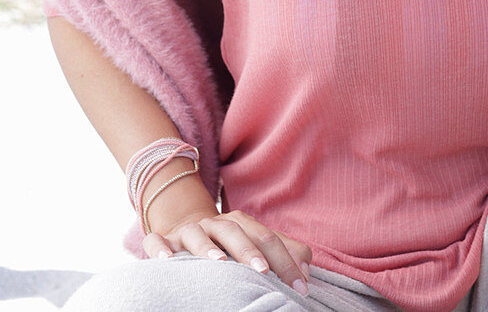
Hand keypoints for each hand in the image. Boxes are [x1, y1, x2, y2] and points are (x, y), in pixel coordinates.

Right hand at [142, 207, 312, 294]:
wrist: (183, 229)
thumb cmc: (227, 245)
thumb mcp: (254, 244)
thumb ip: (283, 253)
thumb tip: (306, 271)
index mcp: (240, 224)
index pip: (266, 237)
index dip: (284, 260)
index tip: (299, 287)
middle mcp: (214, 224)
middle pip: (234, 231)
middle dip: (249, 250)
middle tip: (264, 270)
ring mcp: (187, 231)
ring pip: (196, 233)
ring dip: (207, 247)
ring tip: (220, 264)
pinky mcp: (162, 240)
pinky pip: (156, 241)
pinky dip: (159, 250)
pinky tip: (166, 262)